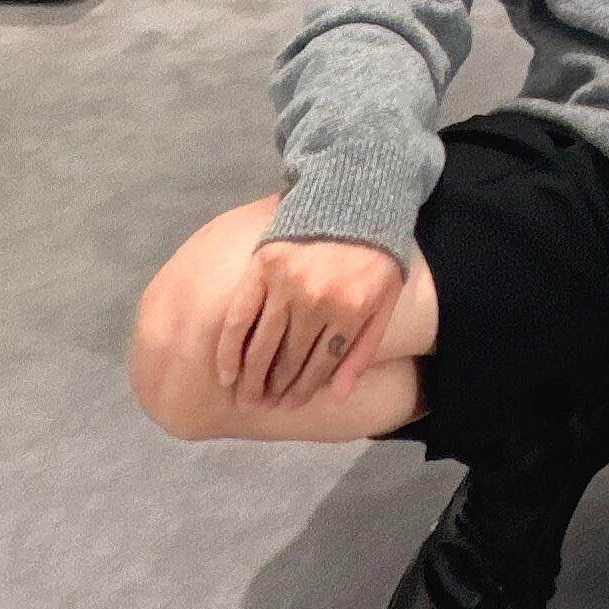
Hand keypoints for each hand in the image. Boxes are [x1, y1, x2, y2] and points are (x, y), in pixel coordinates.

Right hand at [218, 237, 406, 410]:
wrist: (356, 200)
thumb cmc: (374, 256)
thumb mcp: (383, 302)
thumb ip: (363, 349)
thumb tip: (339, 396)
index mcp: (350, 311)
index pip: (320, 366)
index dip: (303, 391)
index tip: (288, 407)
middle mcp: (317, 301)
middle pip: (290, 359)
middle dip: (275, 390)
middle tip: (261, 408)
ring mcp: (287, 283)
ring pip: (263, 344)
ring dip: (251, 378)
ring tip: (244, 399)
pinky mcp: (263, 266)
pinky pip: (240, 316)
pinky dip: (230, 348)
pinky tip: (225, 373)